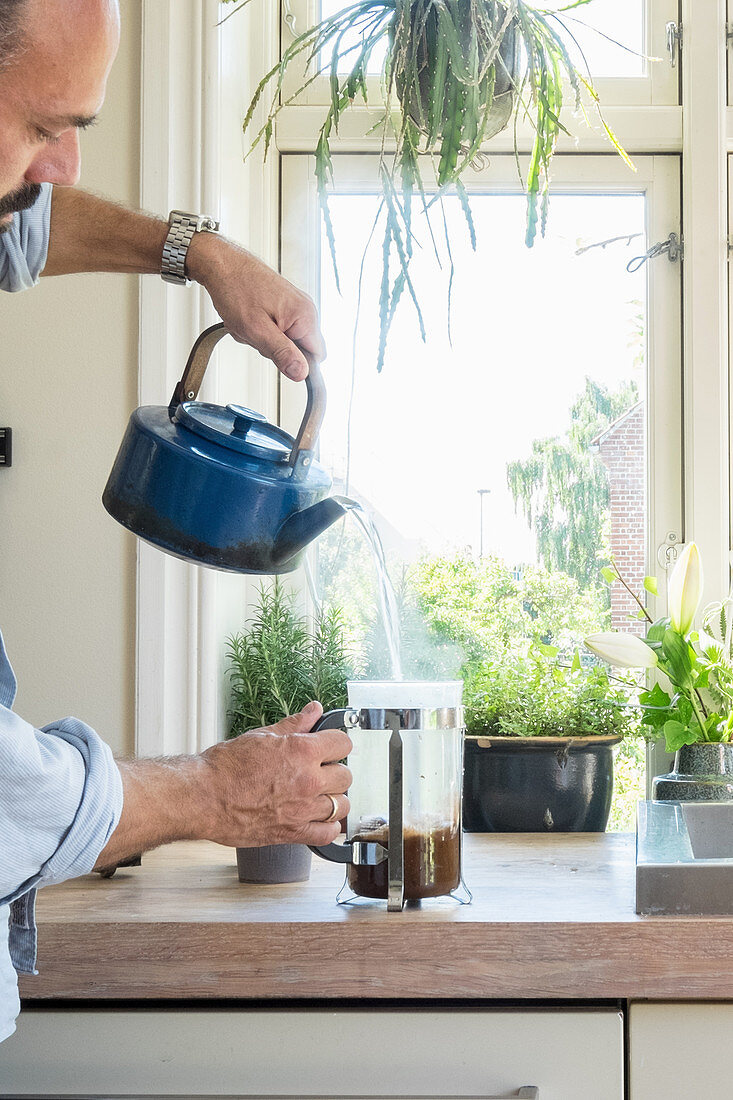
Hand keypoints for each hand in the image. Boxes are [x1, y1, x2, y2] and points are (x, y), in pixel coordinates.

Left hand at [187, 232, 325, 381]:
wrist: (222, 264)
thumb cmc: (235, 289)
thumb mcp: (256, 330)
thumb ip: (282, 353)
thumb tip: (301, 373)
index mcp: (305, 316)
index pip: (316, 357)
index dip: (297, 363)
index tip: (277, 357)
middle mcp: (305, 308)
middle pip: (300, 349)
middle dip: (276, 349)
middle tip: (256, 335)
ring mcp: (296, 304)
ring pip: (287, 339)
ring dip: (265, 338)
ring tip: (250, 324)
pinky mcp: (285, 303)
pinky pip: (279, 327)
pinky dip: (262, 328)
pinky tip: (251, 318)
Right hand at [199, 701, 351, 847]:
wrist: (203, 797)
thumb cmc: (225, 767)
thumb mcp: (261, 736)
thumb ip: (294, 724)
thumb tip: (313, 711)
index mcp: (302, 751)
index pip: (343, 743)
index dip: (336, 743)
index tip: (331, 748)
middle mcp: (308, 780)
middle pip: (346, 776)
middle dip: (334, 771)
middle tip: (320, 772)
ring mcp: (303, 808)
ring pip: (341, 805)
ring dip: (333, 799)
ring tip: (320, 796)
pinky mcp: (293, 833)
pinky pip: (327, 833)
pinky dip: (328, 827)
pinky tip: (320, 819)